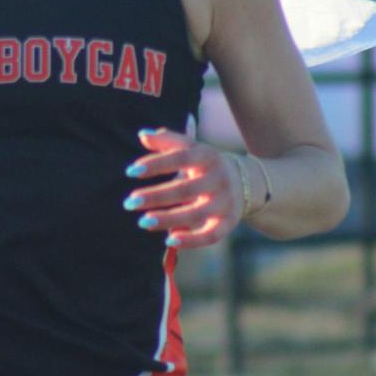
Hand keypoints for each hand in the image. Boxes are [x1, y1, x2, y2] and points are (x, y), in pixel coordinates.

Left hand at [123, 127, 241, 248]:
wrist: (246, 180)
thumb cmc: (204, 162)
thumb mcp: (190, 147)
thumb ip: (166, 140)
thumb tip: (142, 135)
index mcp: (207, 156)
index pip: (180, 157)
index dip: (156, 164)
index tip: (130, 171)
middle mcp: (218, 179)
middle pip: (185, 190)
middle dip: (156, 197)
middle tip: (129, 202)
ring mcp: (225, 202)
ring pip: (196, 214)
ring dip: (168, 219)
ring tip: (142, 221)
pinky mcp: (228, 222)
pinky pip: (211, 235)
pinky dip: (192, 240)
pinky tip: (169, 240)